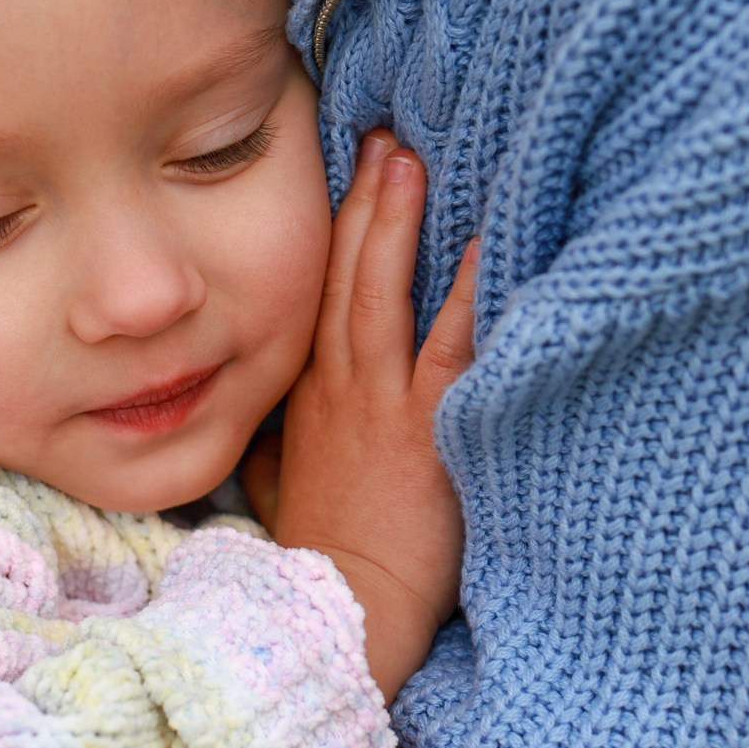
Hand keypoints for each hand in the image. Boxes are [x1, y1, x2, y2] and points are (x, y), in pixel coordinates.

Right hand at [274, 131, 476, 701]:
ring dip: (398, 222)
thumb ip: (274, 459)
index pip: (318, 298)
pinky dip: (470, 289)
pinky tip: (490, 243)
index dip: (334, 236)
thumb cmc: (326, 562)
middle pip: (346, 274)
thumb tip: (258, 442)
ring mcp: (383, 402)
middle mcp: (340, 387)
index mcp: (308, 398)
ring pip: (383, 291)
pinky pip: (452, 340)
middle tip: (385, 137)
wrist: (344, 610)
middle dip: (363, 202)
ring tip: (414, 159)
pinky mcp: (428, 426)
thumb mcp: (282, 498)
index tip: (351, 179)